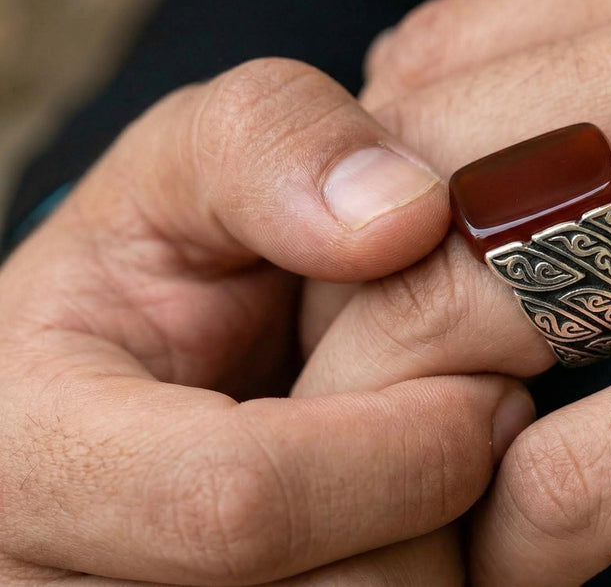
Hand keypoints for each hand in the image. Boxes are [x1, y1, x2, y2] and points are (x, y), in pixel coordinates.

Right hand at [0, 58, 532, 584]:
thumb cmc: (166, 255)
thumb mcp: (191, 164)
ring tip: (417, 451)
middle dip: (429, 505)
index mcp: (32, 452)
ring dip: (427, 545)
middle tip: (465, 416)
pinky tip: (395, 506)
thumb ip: (274, 143)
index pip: (238, 504)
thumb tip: (405, 214)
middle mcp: (56, 574)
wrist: (143, 351)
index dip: (401, 450)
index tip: (488, 391)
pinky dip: (411, 572)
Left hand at [331, 0, 610, 583]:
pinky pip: (563, 478)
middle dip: (368, 300)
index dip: (375, 187)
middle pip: (418, 179)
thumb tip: (404, 152)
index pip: (431, 62)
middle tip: (381, 382)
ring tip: (430, 462)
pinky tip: (525, 551)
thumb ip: (597, 79)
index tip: (385, 268)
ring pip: (457, 307)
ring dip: (414, 416)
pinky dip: (513, 538)